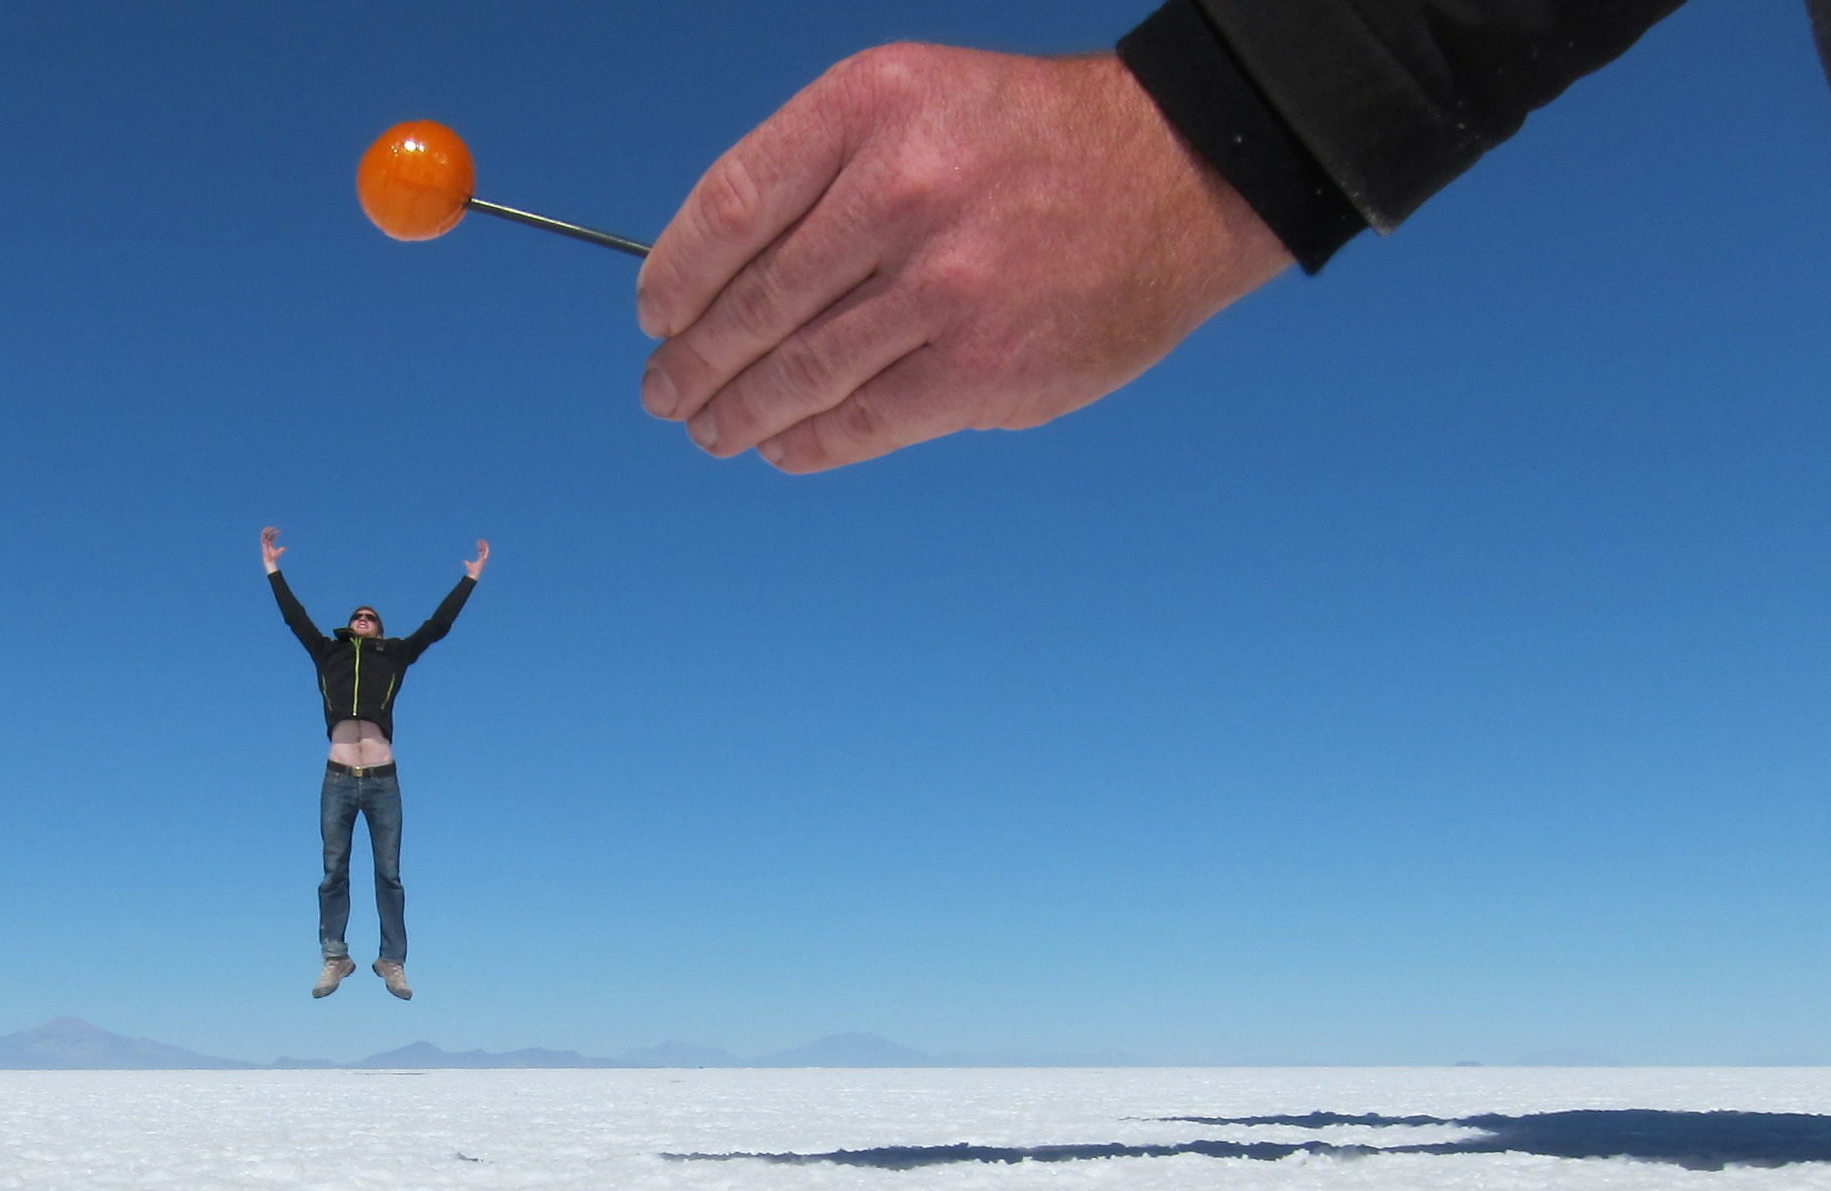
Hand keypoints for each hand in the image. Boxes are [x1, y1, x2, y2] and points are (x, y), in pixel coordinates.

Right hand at [261, 526, 285, 572]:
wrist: (270, 560)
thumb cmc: (274, 556)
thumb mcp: (279, 551)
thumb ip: (281, 549)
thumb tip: (285, 547)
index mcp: (270, 543)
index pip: (272, 537)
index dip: (275, 533)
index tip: (279, 531)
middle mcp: (267, 542)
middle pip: (267, 534)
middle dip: (270, 530)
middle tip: (274, 527)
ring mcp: (264, 542)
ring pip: (264, 534)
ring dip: (267, 530)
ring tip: (270, 527)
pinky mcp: (263, 543)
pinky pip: (263, 536)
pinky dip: (265, 533)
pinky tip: (268, 530)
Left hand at [463, 539, 488, 579]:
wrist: (473, 574)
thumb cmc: (471, 570)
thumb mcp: (468, 564)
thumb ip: (467, 562)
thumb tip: (464, 561)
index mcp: (480, 559)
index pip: (481, 551)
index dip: (480, 546)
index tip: (479, 543)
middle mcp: (483, 558)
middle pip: (484, 550)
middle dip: (483, 545)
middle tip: (481, 540)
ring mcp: (483, 559)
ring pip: (485, 551)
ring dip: (484, 546)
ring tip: (482, 541)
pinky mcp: (482, 560)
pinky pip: (484, 553)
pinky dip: (483, 549)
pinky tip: (481, 545)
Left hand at [636, 45, 1291, 472]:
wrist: (1176, 177)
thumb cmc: (1030, 145)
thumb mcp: (913, 102)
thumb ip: (819, 176)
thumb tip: (719, 275)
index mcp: (868, 110)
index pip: (731, 207)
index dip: (674, 274)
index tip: (653, 312)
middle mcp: (901, 193)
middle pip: (755, 301)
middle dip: (693, 360)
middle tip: (665, 389)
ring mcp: (945, 287)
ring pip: (801, 371)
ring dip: (739, 412)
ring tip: (712, 429)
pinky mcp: (984, 368)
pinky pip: (866, 420)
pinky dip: (811, 443)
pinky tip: (784, 447)